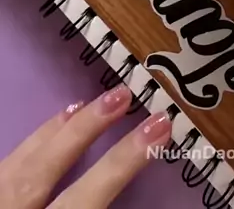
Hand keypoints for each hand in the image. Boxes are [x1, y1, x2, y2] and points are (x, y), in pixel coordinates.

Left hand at [0, 87, 169, 207]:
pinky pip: (1, 168)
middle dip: (86, 129)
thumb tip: (120, 187)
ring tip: (87, 104)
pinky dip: (25, 149)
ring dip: (53, 131)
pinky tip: (41, 138)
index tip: (160, 126)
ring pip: (17, 162)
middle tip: (124, 93)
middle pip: (47, 167)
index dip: (123, 162)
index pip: (88, 197)